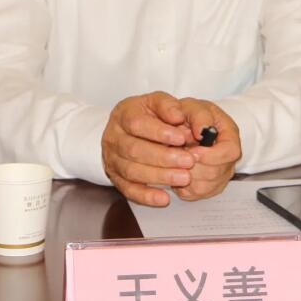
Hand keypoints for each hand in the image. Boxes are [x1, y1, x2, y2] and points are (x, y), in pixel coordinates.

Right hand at [101, 91, 195, 206]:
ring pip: (132, 171)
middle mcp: (113, 136)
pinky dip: (147, 196)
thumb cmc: (148, 114)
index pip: (137, 123)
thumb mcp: (158, 102)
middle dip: (163, 157)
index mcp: (124, 113)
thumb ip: (170, 106)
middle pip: (134, 149)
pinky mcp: (116, 177)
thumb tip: (178, 116)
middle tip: (188, 161)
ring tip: (184, 177)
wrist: (128, 129)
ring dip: (159, 176)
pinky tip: (164, 198)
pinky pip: (129, 190)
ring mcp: (112, 158)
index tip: (181, 138)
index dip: (159, 132)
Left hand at [173, 98, 240, 200]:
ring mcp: (219, 176)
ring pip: (205, 187)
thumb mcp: (194, 107)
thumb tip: (201, 130)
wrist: (188, 126)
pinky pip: (195, 195)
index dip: (211, 155)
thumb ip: (198, 115)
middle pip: (217, 172)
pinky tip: (176, 171)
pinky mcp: (208, 188)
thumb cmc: (192, 116)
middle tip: (178, 155)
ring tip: (175, 161)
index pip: (230, 152)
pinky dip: (182, 185)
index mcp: (230, 136)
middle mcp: (228, 159)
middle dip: (194, 166)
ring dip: (186, 175)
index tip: (192, 151)